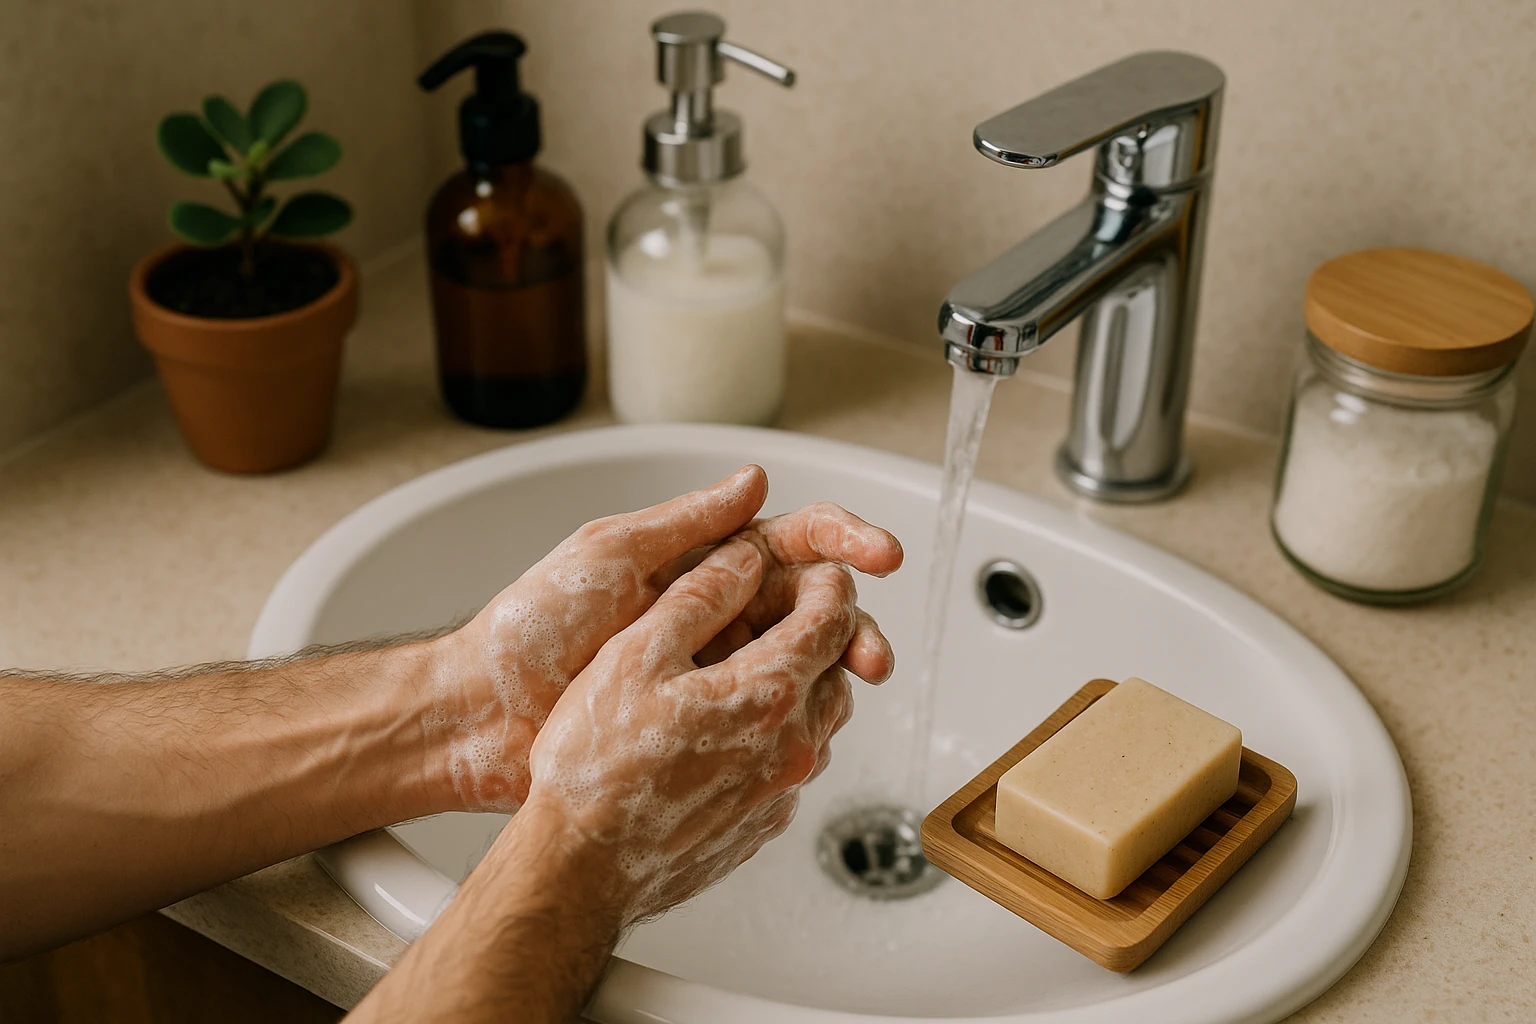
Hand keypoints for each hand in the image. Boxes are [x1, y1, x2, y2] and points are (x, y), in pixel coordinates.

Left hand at [424, 467, 901, 812]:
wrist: (482, 716)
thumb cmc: (531, 628)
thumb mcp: (608, 556)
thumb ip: (686, 524)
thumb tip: (755, 479)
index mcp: (702, 560)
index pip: (792, 540)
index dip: (844, 541)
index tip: (881, 554)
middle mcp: (717, 608)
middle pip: (813, 603)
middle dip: (854, 619)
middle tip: (873, 653)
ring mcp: (713, 665)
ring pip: (800, 660)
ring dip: (838, 669)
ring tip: (854, 690)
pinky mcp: (701, 718)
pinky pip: (768, 711)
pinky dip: (801, 713)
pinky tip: (814, 724)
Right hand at [524, 535, 882, 924]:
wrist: (579, 868)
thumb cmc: (595, 768)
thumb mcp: (635, 654)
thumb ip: (698, 596)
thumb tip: (743, 559)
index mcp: (767, 695)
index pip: (831, 620)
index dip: (826, 583)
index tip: (812, 570)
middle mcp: (792, 746)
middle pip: (837, 670)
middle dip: (820, 632)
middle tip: (784, 609)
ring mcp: (782, 792)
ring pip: (820, 719)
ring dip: (801, 684)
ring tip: (752, 665)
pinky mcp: (765, 823)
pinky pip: (794, 763)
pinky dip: (779, 732)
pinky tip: (730, 727)